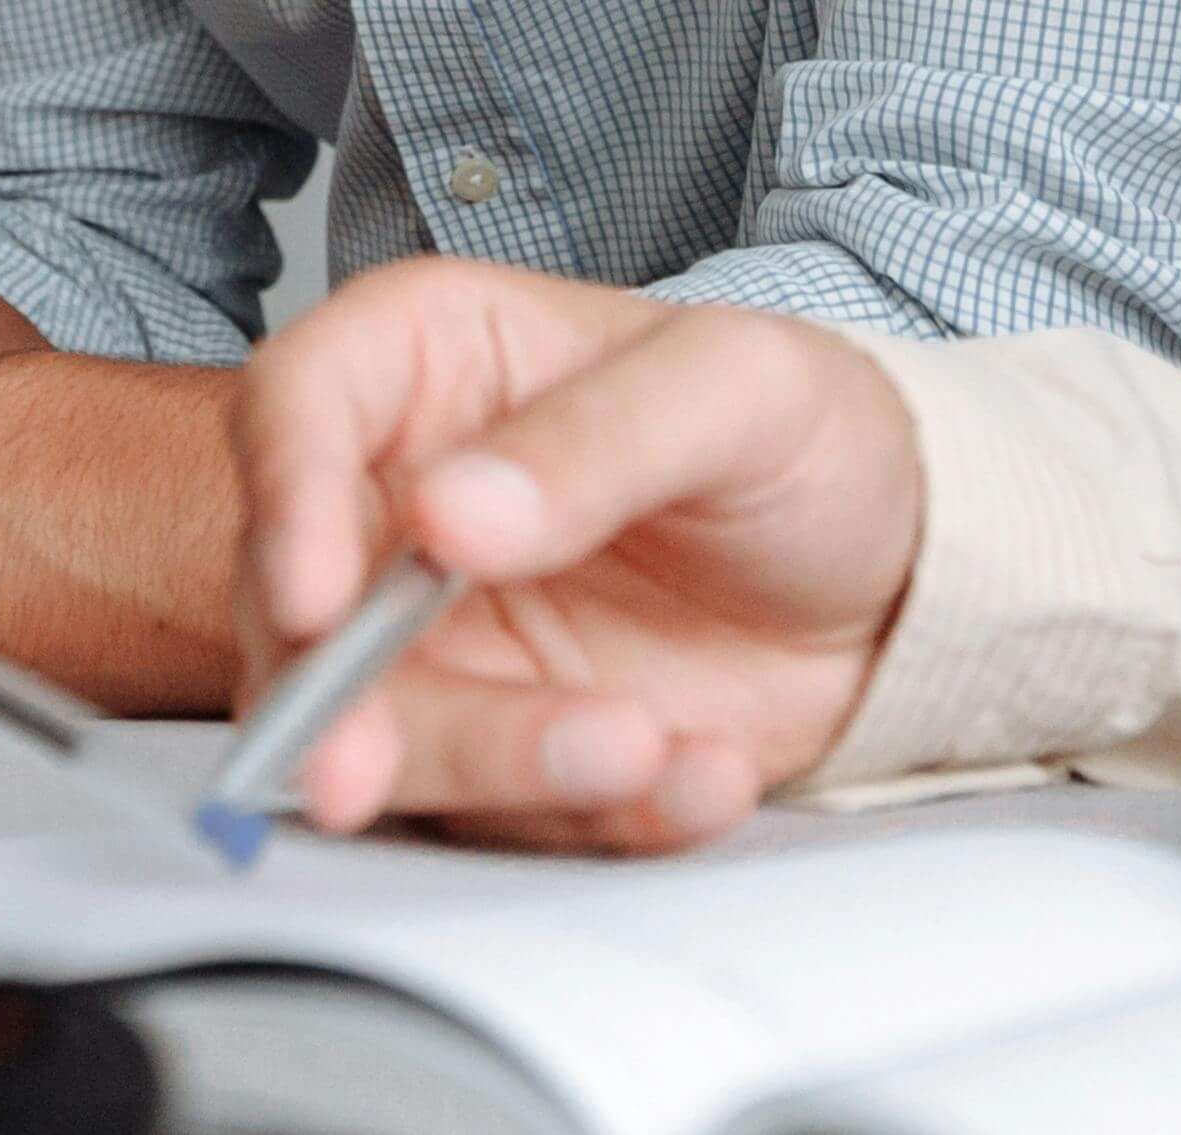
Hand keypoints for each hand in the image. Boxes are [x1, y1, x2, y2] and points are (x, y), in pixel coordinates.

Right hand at [229, 259, 920, 847]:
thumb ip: (599, 439)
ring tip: (642, 754)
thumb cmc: (806, 435)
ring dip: (495, 767)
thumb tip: (451, 511)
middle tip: (366, 771)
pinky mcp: (500, 744)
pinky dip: (596, 818)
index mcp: (435, 363)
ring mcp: (443, 640)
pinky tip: (701, 773)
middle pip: (299, 610)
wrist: (896, 572)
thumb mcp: (738, 389)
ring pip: (381, 734)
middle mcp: (407, 502)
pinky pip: (503, 813)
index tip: (318, 596)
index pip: (299, 405)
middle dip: (341, 704)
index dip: (284, 501)